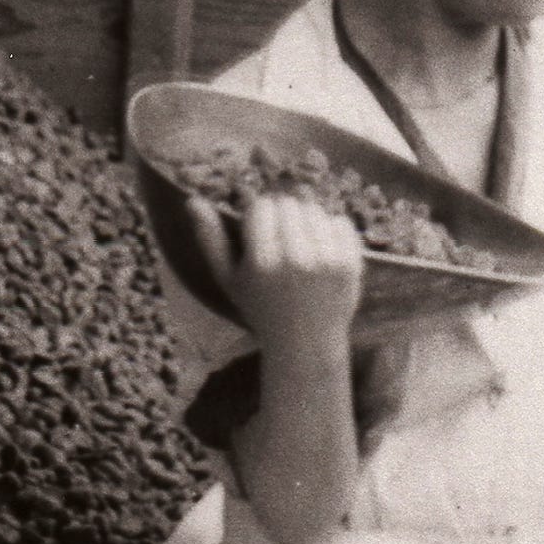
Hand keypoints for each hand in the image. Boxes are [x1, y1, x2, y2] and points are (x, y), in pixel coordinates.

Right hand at [222, 193, 366, 357]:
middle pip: (288, 203)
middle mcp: (296, 258)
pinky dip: (331, 229)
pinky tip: (321, 249)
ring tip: (300, 243)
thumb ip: (209, 239)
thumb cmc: (260, 307)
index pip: (262, 206)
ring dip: (306, 220)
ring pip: (315, 209)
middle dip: (282, 215)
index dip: (259, 215)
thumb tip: (192, 200)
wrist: (305, 342)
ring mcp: (327, 260)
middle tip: (281, 237)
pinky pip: (340, 221)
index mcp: (262, 261)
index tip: (259, 231)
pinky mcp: (351, 263)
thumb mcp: (228, 278)